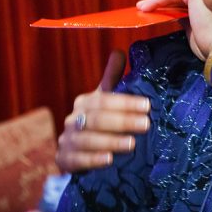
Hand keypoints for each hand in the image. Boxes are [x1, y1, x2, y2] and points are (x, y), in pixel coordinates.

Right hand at [56, 50, 150, 172]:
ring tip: (132, 144)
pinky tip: (109, 160)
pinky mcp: (64, 160)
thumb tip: (119, 51)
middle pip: (97, 119)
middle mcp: (73, 120)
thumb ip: (111, 79)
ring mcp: (67, 140)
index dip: (126, 102)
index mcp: (84, 102)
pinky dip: (92, 159)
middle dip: (123, 121)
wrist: (76, 154)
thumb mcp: (105, 100)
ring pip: (87, 139)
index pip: (104, 99)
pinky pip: (76, 159)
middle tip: (146, 124)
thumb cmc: (98, 123)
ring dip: (111, 141)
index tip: (147, 105)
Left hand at [137, 0, 211, 60]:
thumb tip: (176, 18)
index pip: (187, 6)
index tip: (156, 15)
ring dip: (156, 2)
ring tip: (141, 9)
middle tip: (144, 10)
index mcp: (210, 7)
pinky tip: (145, 7)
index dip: (170, 10)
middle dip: (162, 4)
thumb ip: (187, 24)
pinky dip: (157, 0)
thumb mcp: (196, 35)